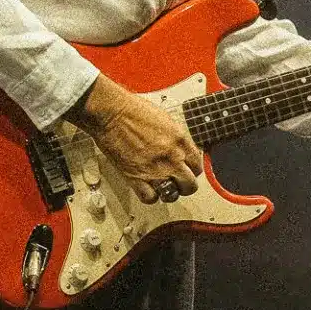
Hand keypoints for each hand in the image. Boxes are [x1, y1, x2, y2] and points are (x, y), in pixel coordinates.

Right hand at [66, 75, 204, 202]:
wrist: (112, 113)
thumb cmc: (133, 111)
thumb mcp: (165, 119)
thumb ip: (176, 138)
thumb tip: (181, 148)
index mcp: (180, 140)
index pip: (198, 165)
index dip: (192, 169)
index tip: (187, 169)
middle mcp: (171, 156)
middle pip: (190, 184)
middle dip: (185, 184)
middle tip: (178, 181)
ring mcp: (155, 169)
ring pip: (173, 194)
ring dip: (169, 192)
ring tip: (164, 186)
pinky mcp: (136, 177)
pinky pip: (150, 198)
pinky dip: (150, 196)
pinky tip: (148, 188)